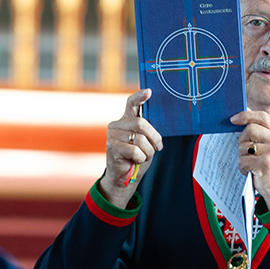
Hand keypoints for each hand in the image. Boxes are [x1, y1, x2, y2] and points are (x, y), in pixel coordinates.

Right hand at [100, 90, 161, 206]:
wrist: (124, 177)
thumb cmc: (137, 157)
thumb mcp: (146, 141)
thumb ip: (148, 130)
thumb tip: (158, 121)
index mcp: (126, 120)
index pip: (131, 104)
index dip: (140, 97)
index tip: (149, 91)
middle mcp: (116, 125)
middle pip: (142, 123)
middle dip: (154, 138)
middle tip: (156, 148)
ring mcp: (112, 135)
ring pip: (140, 138)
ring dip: (148, 151)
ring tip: (143, 156)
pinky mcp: (111, 147)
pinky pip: (135, 150)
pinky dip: (141, 158)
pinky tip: (135, 160)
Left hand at [230, 111, 269, 206]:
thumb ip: (261, 131)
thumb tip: (243, 113)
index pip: (263, 117)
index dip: (246, 116)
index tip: (233, 120)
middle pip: (250, 129)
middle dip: (242, 140)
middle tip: (246, 152)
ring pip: (244, 146)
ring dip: (242, 157)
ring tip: (251, 164)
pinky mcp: (265, 165)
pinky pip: (243, 161)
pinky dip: (242, 167)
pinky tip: (250, 171)